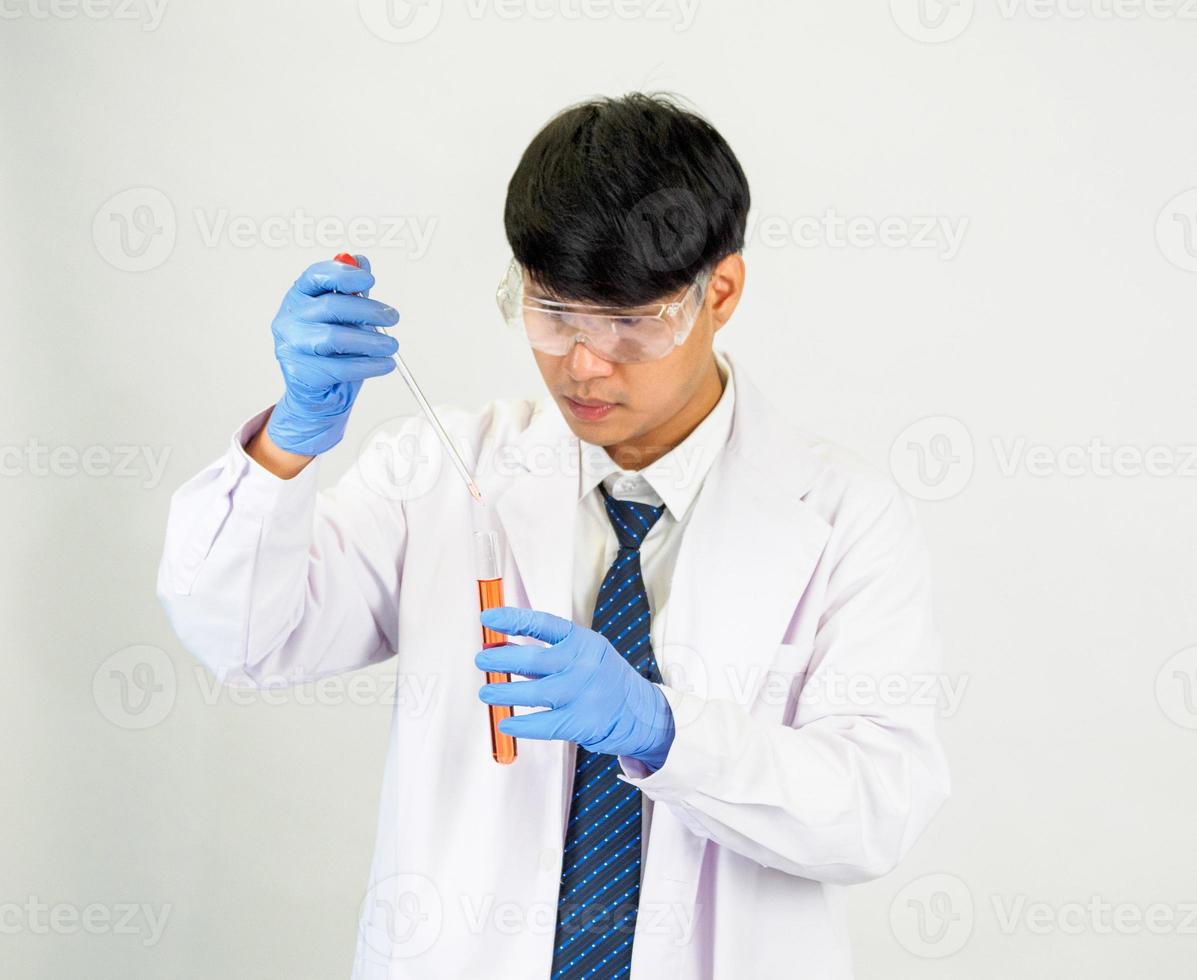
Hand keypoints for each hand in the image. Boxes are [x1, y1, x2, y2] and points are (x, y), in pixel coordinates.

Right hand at [266, 255, 399, 454]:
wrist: (319, 393)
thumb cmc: (333, 351)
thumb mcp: (345, 317)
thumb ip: (352, 291)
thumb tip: (361, 262)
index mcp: (299, 296)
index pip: (316, 275)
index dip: (343, 274)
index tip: (369, 280)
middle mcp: (289, 317)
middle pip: (330, 306)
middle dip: (368, 311)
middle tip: (393, 317)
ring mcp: (290, 346)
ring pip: (334, 338)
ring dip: (370, 341)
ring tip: (392, 345)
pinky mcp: (299, 373)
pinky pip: (338, 368)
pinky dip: (368, 366)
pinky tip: (385, 364)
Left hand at [476, 607, 675, 769]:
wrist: (641, 711)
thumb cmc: (602, 678)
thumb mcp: (581, 654)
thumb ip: (544, 653)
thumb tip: (499, 649)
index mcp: (582, 641)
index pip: (543, 624)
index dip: (513, 619)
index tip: (488, 619)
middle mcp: (583, 664)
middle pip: (534, 659)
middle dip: (502, 660)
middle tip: (482, 660)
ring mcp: (583, 694)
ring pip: (535, 693)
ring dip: (504, 693)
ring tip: (486, 692)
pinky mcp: (582, 722)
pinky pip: (543, 724)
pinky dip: (521, 725)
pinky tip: (505, 723)